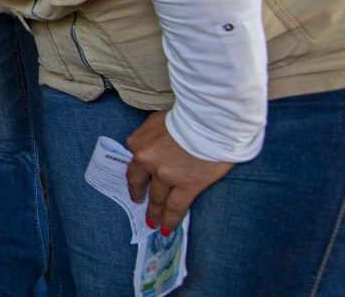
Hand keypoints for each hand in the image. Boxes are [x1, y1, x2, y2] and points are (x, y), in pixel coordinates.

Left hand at [126, 110, 232, 231]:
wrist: (209, 119)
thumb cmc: (185, 115)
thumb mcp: (156, 120)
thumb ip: (148, 136)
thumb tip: (148, 148)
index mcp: (138, 143)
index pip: (135, 163)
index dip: (136, 175)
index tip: (137, 183)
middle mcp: (147, 160)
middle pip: (140, 183)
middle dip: (139, 195)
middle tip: (138, 203)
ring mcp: (165, 175)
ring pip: (157, 199)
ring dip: (154, 212)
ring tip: (153, 222)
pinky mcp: (186, 185)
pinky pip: (176, 207)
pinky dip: (170, 220)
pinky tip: (166, 229)